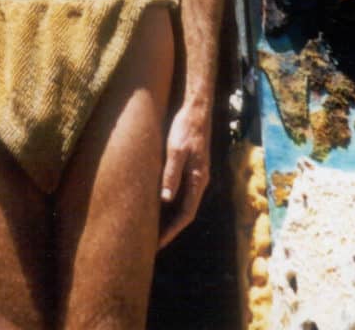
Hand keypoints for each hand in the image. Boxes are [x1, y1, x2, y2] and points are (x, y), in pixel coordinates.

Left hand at [158, 103, 210, 247]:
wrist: (196, 111)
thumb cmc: (185, 129)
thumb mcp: (175, 150)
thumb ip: (171, 173)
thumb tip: (165, 199)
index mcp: (198, 179)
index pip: (186, 213)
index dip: (172, 230)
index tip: (159, 243)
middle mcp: (200, 181)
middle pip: (186, 212)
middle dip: (171, 228)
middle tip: (153, 243)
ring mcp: (197, 175)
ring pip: (185, 202)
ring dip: (171, 216)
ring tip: (154, 228)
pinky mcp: (192, 168)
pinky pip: (183, 191)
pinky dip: (172, 202)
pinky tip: (159, 203)